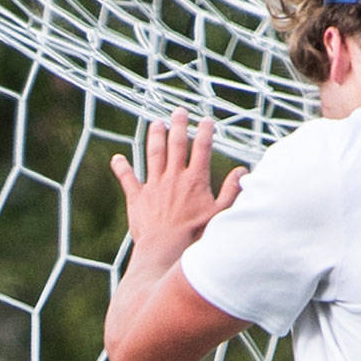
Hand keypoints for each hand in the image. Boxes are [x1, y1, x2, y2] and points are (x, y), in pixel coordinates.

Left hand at [110, 108, 246, 265]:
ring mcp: (153, 185)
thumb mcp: (221, 213)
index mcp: (195, 180)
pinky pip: (127, 178)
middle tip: (179, 111)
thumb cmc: (196, 235)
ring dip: (155, 137)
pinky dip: (122, 167)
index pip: (201, 149)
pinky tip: (117, 158)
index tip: (206, 121)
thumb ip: (232, 190)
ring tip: (156, 123)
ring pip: (153, 154)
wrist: (165, 249)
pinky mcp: (137, 197)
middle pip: (176, 144)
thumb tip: (242, 171)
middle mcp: (173, 177)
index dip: (204, 132)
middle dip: (179, 125)